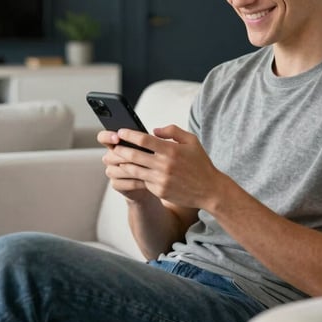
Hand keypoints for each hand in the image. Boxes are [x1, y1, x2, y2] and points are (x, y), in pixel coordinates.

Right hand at [98, 129, 152, 203]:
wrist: (153, 181)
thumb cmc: (151, 159)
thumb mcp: (151, 146)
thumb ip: (148, 139)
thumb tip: (155, 131)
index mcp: (116, 144)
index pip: (103, 137)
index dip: (108, 136)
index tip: (118, 137)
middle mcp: (111, 157)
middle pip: (111, 155)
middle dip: (126, 156)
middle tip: (142, 157)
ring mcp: (112, 171)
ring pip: (116, 170)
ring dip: (132, 170)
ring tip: (147, 169)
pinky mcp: (116, 184)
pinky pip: (121, 183)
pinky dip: (134, 182)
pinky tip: (145, 181)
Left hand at [101, 124, 225, 209]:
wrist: (209, 190)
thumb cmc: (200, 163)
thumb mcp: (191, 140)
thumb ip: (172, 131)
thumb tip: (153, 130)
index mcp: (171, 150)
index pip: (144, 140)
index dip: (129, 135)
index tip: (120, 131)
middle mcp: (164, 165)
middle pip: (134, 155)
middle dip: (120, 149)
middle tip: (112, 145)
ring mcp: (161, 180)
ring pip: (133, 170)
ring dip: (122, 163)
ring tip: (115, 158)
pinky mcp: (159, 191)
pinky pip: (142, 181)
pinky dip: (133, 175)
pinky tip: (127, 170)